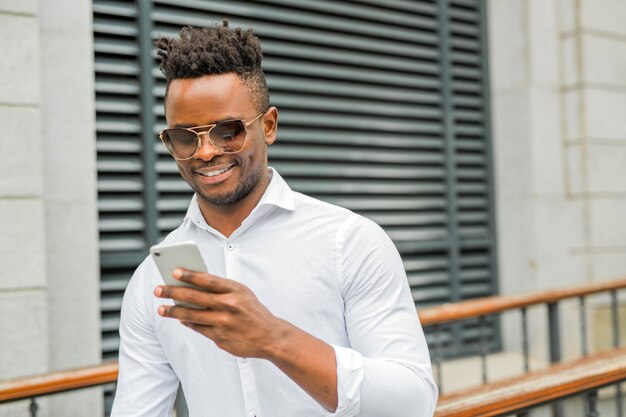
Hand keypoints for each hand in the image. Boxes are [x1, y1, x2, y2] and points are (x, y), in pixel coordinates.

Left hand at [154, 268, 281, 358]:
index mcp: (235, 290)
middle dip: (173, 292)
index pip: (208, 280)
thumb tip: (193, 285)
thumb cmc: (252, 310)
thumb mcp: (242, 293)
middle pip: (195, 297)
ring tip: (161, 308)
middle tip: (158, 289)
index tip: (174, 271)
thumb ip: (221, 288)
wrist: (270, 336)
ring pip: (192, 315)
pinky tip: (180, 318)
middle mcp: (228, 305)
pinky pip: (198, 328)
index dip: (190, 275)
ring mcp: (223, 322)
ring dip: (174, 311)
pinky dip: (187, 322)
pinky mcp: (219, 337)